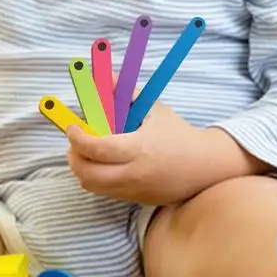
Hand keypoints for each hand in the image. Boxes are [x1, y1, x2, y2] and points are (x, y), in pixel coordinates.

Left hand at [67, 101, 253, 205]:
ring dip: (82, 168)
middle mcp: (133, 174)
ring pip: (92, 186)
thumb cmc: (178, 134)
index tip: (72, 127)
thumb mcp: (154, 109)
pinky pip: (105, 192)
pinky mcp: (135, 200)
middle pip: (87, 173)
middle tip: (74, 140)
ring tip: (86, 150)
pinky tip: (102, 162)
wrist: (204, 167)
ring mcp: (133, 191)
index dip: (78, 137)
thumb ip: (127, 92)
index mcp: (138, 149)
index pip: (97, 148)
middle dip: (73, 155)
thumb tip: (106, 76)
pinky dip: (96, 177)